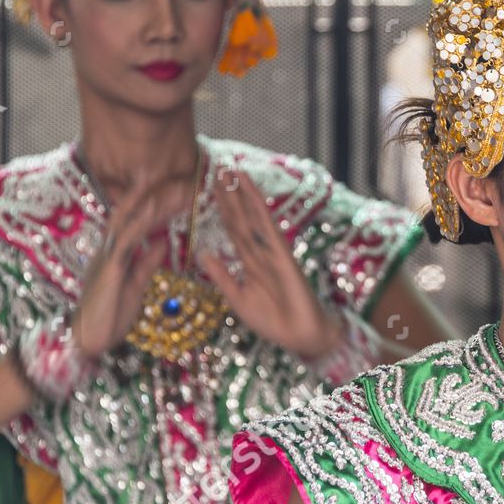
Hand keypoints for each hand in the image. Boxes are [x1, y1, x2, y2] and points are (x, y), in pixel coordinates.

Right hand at [71, 172, 182, 359]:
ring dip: (148, 204)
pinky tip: (151, 215)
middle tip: (177, 178)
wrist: (87, 340)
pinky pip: (124, 243)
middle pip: (132, 214)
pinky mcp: (108, 269)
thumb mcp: (137, 283)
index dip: (154, 202)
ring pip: (127, 222)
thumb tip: (161, 241)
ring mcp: (107, 257)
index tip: (177, 187)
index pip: (138, 220)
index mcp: (117, 252)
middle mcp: (109, 249)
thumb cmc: (110, 314)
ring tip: (167, 186)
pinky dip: (138, 227)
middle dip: (153, 195)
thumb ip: (147, 261)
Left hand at [198, 168, 344, 361]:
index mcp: (249, 262)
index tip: (211, 187)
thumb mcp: (237, 298)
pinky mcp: (281, 253)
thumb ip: (222, 276)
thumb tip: (203, 254)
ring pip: (252, 216)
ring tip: (231, 169)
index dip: (222, 208)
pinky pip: (267, 225)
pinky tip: (249, 189)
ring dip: (242, 192)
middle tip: (218, 167)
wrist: (300, 336)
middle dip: (229, 194)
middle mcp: (259, 251)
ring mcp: (271, 250)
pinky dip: (257, 206)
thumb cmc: (273, 321)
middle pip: (240, 217)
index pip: (232, 229)